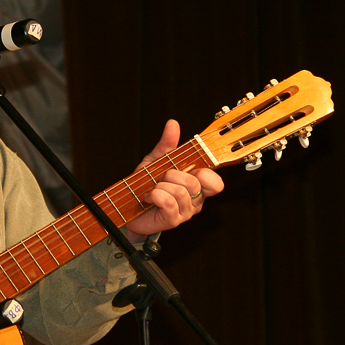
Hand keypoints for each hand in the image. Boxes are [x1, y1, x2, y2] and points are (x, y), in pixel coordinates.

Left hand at [124, 119, 223, 242]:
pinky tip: (149, 197)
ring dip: (160, 186)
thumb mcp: (156, 162)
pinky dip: (155, 195)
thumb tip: (173, 124)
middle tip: (161, 178)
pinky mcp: (172, 221)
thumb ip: (166, 145)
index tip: (190, 169)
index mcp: (197, 186)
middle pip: (194, 183)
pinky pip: (168, 202)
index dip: (206, 174)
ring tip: (153, 189)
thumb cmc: (145, 185)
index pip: (216, 183)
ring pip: (180, 192)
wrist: (127, 207)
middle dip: (171, 175)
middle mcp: (195, 201)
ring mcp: (185, 212)